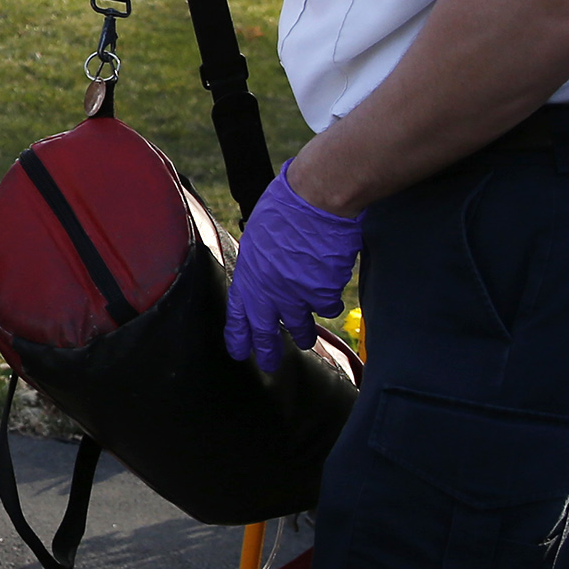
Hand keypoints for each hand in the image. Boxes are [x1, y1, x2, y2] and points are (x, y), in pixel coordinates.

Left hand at [222, 163, 367, 373]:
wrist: (316, 202)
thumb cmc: (285, 208)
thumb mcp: (259, 234)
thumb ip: (261, 259)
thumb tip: (266, 269)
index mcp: (249, 275)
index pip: (239, 316)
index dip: (239, 336)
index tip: (239, 352)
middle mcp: (270, 293)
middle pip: (267, 332)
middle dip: (269, 352)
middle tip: (271, 366)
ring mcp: (297, 296)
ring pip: (301, 326)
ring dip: (304, 334)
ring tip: (307, 340)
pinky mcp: (323, 295)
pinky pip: (327, 306)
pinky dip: (329, 300)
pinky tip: (330, 289)